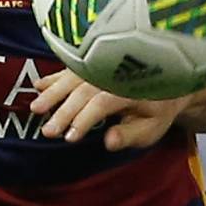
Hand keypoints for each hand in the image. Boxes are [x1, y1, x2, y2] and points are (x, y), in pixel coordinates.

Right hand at [34, 68, 191, 149]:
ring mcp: (102, 66)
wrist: (169, 81)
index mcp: (130, 88)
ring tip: (36, 109)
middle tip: (48, 131)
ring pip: (74, 78)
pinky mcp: (94, 64)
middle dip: (63, 111)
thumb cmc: (158, 110)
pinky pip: (71, 68)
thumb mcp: (152, 128)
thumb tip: (108, 140)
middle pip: (83, 91)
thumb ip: (130, 135)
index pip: (102, 103)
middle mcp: (114, 73)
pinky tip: (38, 86)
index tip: (69, 137)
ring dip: (53, 93)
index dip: (84, 120)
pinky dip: (55, 77)